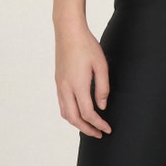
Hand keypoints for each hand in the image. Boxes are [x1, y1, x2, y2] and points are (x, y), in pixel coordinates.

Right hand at [54, 22, 111, 137]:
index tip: (107, 129)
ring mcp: (60, 85)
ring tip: (89, 126)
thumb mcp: (101, 65)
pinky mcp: (58, 80)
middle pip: (74, 118)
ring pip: (65, 113)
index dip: (98, 124)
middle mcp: (66, 88)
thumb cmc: (87, 45)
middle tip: (99, 134)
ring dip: (77, 123)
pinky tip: (79, 111)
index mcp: (78, 85)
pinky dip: (70, 113)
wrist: (68, 31)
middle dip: (87, 129)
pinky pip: (62, 104)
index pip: (88, 113)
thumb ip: (103, 87)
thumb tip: (102, 106)